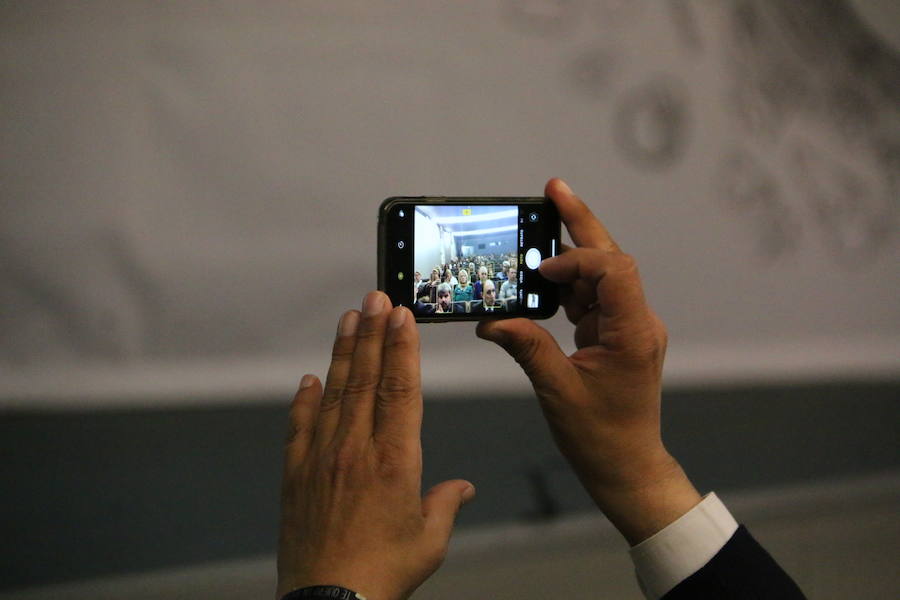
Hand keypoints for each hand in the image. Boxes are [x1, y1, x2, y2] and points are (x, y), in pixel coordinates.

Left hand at [277, 292, 474, 599]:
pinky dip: (303, 400)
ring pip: (334, 393)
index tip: (402, 317)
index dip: (401, 349)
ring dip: (343, 353)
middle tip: (375, 298)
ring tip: (349, 319)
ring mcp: (322, 458)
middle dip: (372, 333)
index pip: (401, 389)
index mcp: (395, 460)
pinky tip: (308, 379)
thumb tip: (462, 489)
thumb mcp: (429, 540)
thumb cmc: (383, 573)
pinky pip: (299, 426)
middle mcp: (356, 450)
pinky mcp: (296, 474)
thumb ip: (445, 505)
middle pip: (366, 379)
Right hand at [476, 179, 699, 544]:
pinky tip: (543, 278)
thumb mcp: (557, 391)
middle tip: (554, 188)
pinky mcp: (615, 335)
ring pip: (602, 274)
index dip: (577, 260)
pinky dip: (567, 285)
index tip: (542, 272)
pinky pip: (592, 297)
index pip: (614, 271)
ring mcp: (627, 327)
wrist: (626, 465)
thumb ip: (527, 348)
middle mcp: (636, 322)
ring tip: (539, 223)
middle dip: (581, 223)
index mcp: (633, 333)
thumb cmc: (600, 436)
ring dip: (571, 253)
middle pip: (612, 259)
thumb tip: (492, 320)